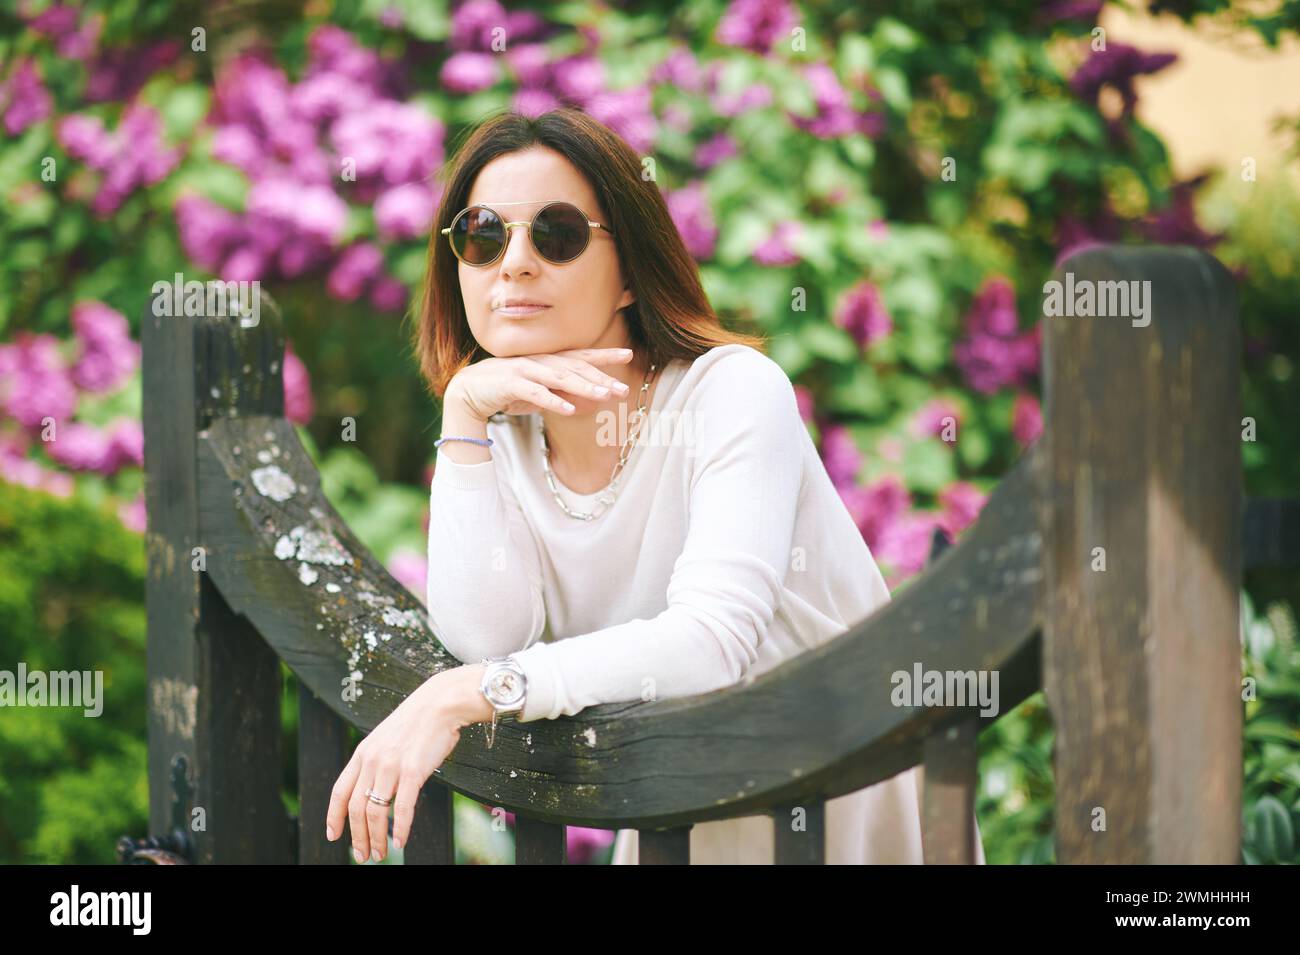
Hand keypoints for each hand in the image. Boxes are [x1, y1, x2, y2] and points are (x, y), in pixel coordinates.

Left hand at [325, 664, 489, 861]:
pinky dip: (400, 829)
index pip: (339, 791)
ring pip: (375, 812)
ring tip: (380, 853)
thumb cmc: (418, 721)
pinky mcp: (413, 771)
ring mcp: (391, 766)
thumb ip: (376, 760)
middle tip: (362, 855)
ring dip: (376, 838)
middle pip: (356, 808)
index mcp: (363, 753)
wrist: (441, 703)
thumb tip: (373, 787)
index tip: (333, 836)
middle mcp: (372, 761)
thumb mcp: (386, 738)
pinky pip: (402, 808)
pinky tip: (400, 842)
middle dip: (357, 836)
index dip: (334, 817)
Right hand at [447, 347, 634, 421]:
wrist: (466, 393)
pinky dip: (553, 400)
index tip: (628, 353)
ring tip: (605, 396)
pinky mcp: (510, 384)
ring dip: (583, 387)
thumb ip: (561, 396)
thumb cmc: (505, 393)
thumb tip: (587, 403)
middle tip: (623, 388)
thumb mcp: (538, 396)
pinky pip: (536, 393)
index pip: (579, 357)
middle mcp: (538, 361)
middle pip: (575, 368)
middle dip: (600, 377)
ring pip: (559, 377)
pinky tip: (570, 409)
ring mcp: (524, 370)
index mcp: (546, 362)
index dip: (603, 355)